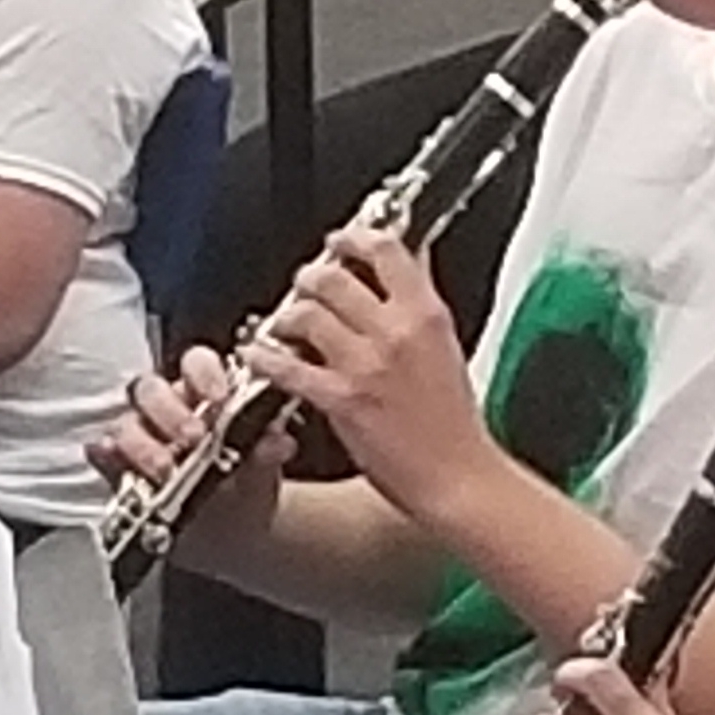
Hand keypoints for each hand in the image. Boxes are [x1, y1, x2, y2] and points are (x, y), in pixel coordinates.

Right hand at [89, 343, 287, 534]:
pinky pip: (103, 456)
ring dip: (143, 443)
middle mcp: (167, 409)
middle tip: (194, 439)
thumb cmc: (244, 487)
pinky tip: (112, 461)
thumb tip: (277, 440)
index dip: (204, 374)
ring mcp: (140, 438)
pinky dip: (106, 457)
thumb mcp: (261, 470)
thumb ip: (267, 452)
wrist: (232, 533)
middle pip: (153, 390)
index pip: (196, 364)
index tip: (219, 399)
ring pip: (126, 423)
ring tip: (165, 468)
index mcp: (203, 395)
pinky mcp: (120, 469)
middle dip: (171, 413)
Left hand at [236, 227, 487, 509]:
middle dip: (310, 276)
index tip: (339, 240)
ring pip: (306, 313)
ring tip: (282, 323)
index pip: (385, 250)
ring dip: (286, 315)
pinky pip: (289, 366)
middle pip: (334, 276)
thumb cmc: (454, 423)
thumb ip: (422, 304)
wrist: (457, 478)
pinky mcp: (342, 400)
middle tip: (304, 283)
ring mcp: (366, 365)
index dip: (353, 237)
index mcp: (426, 315)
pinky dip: (266, 357)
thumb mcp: (448, 347)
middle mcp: (395, 332)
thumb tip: (411, 264)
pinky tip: (258, 356)